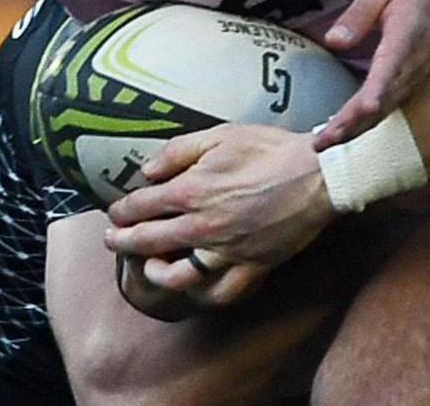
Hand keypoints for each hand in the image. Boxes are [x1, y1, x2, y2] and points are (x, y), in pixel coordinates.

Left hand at [102, 124, 334, 306]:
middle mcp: (202, 226)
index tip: (114, 211)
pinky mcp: (251, 267)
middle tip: (111, 240)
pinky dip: (202, 294)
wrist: (318, 175)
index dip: (122, 209)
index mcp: (191, 190)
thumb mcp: (220, 135)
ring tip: (147, 266)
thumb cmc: (270, 150)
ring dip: (155, 272)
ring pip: (177, 276)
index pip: (141, 205)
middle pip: (148, 241)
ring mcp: (226, 252)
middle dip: (122, 241)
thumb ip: (178, 151)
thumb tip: (147, 170)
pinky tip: (193, 287)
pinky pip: (220, 292)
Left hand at [312, 0, 429, 149]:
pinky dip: (364, 124)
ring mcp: (412, 79)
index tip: (365, 107)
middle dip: (353, 123)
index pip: (392, 67)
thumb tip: (334, 40)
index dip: (379, 89)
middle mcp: (412, 66)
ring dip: (355, 129)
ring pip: (384, 111)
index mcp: (406, 37)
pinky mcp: (408, 86)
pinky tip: (341, 134)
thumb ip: (358, 12)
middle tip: (322, 141)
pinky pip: (387, 109)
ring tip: (323, 143)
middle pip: (384, 100)